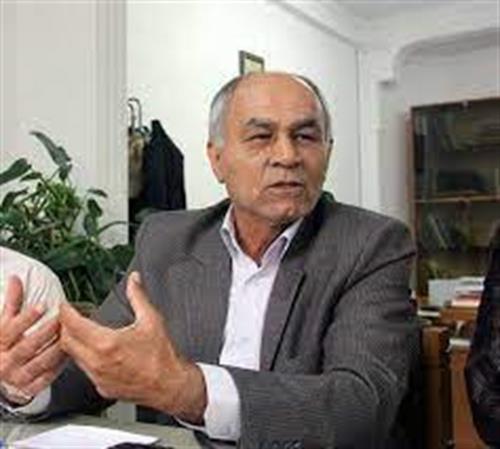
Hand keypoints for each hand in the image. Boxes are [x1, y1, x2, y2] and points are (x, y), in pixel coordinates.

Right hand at [0, 276, 64, 403]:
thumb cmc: (3, 343)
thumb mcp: (4, 322)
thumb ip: (12, 301)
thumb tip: (15, 278)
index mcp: (0, 341)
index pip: (12, 328)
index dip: (28, 317)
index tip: (43, 305)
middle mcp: (5, 361)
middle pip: (28, 346)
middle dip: (47, 332)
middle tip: (64, 320)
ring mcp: (16, 376)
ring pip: (39, 363)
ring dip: (56, 349)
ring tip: (70, 337)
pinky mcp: (27, 388)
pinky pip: (45, 378)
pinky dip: (58, 367)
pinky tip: (68, 356)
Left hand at [60, 271, 206, 423]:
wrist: (169, 384)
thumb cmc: (162, 356)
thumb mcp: (151, 319)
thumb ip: (138, 297)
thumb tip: (134, 280)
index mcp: (107, 343)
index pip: (73, 325)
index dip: (66, 312)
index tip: (66, 305)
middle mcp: (98, 362)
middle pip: (66, 342)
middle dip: (65, 327)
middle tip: (72, 316)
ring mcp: (98, 377)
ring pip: (73, 357)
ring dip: (74, 343)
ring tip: (84, 332)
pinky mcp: (101, 387)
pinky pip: (85, 370)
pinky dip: (85, 358)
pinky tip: (97, 351)